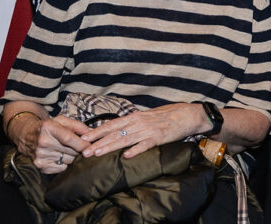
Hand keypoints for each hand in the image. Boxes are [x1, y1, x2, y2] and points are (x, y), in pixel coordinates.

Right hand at [31, 116, 91, 173]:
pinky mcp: (40, 165)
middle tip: (77, 146)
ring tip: (65, 149)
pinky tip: (59, 155)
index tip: (91, 145)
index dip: (83, 144)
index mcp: (49, 128)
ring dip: (72, 156)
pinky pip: (62, 168)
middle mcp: (43, 142)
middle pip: (71, 151)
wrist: (26, 135)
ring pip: (68, 160)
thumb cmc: (48, 127)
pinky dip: (64, 163)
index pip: (69, 139)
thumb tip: (92, 133)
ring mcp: (40, 155)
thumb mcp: (61, 120)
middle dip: (79, 149)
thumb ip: (78, 126)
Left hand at [80, 103, 204, 158]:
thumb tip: (116, 131)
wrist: (188, 114)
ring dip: (110, 146)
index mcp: (135, 117)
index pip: (111, 124)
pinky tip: (127, 156)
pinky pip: (145, 144)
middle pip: (114, 133)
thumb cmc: (167, 116)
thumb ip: (132, 124)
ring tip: (97, 153)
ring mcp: (148, 130)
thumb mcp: (147, 117)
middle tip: (83, 151)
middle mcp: (139, 122)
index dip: (96, 131)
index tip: (82, 138)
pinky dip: (136, 150)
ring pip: (125, 139)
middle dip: (97, 142)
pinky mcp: (159, 137)